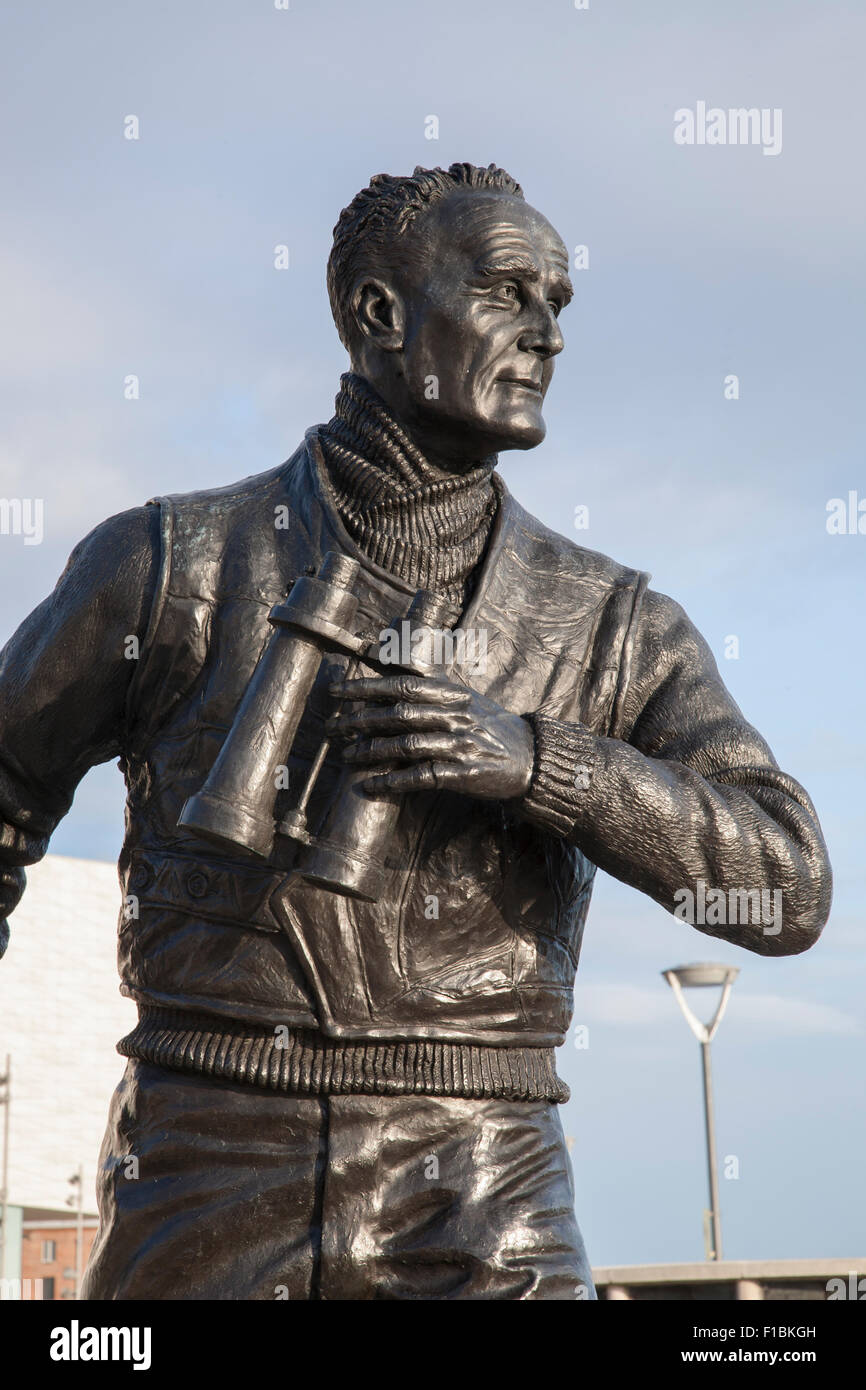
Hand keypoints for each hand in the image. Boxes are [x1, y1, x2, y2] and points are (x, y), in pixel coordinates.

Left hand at [327, 672, 534, 799]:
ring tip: (346, 755)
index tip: (336, 692)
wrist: (530, 756)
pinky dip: (394, 781)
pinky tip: (372, 785)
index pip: (401, 685)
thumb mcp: (465, 697)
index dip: (366, 687)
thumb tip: (391, 667)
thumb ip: (431, 684)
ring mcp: (460, 744)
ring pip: (406, 744)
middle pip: (398, 713)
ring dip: (371, 750)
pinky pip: (422, 776)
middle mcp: (454, 715)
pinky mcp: (464, 774)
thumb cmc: (491, 725)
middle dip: (359, 720)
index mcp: (451, 694)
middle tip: (330, 727)